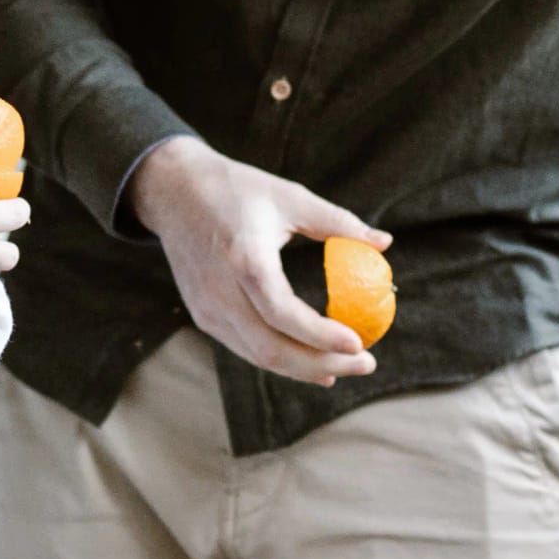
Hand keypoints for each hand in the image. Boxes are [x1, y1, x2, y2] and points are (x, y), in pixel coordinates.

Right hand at [130, 137, 389, 385]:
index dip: (320, 335)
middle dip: (323, 364)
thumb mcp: (290, 197)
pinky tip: (313, 363)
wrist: (173, 191)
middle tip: (367, 363)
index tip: (359, 342)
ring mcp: (207, 309)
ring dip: (305, 369)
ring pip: (259, 356)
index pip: (281, 312)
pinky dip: (282, 360)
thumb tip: (385, 243)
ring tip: (347, 367)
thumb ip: (338, 223)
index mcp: (243, 258)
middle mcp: (220, 291)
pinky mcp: (203, 316)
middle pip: (271, 347)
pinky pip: (246, 348)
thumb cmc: (238, 189)